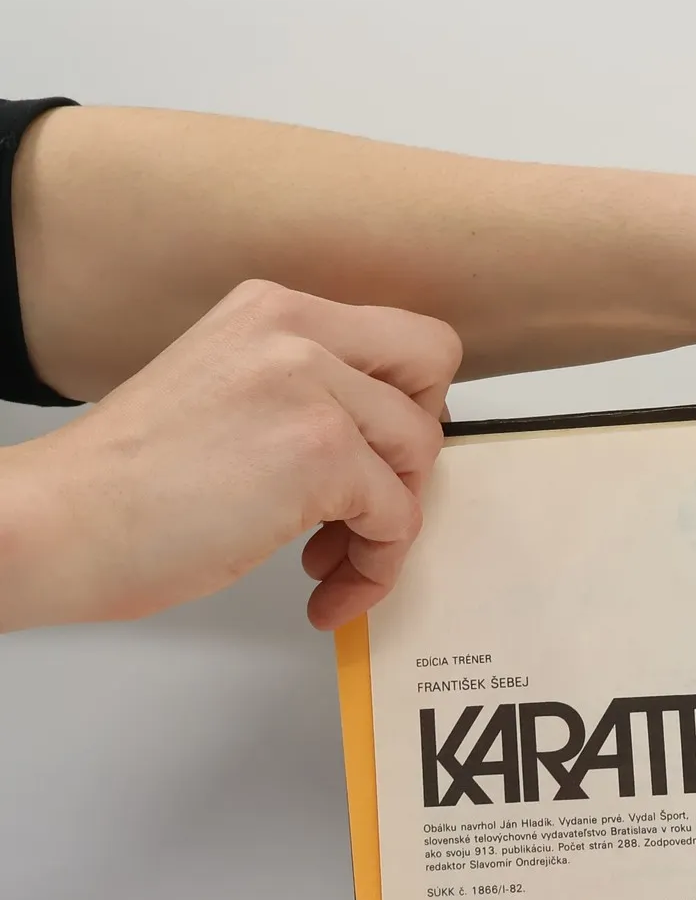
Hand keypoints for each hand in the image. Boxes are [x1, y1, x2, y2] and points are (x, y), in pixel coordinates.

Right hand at [0, 281, 460, 631]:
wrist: (58, 523)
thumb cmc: (125, 482)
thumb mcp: (227, 389)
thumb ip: (303, 387)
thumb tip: (381, 431)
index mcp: (273, 310)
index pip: (403, 336)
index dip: (406, 400)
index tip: (378, 450)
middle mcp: (298, 333)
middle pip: (433, 374)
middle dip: (411, 446)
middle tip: (367, 497)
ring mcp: (314, 389)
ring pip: (418, 454)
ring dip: (387, 523)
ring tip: (330, 560)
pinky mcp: (322, 454)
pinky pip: (396, 519)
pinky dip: (373, 567)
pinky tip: (325, 589)